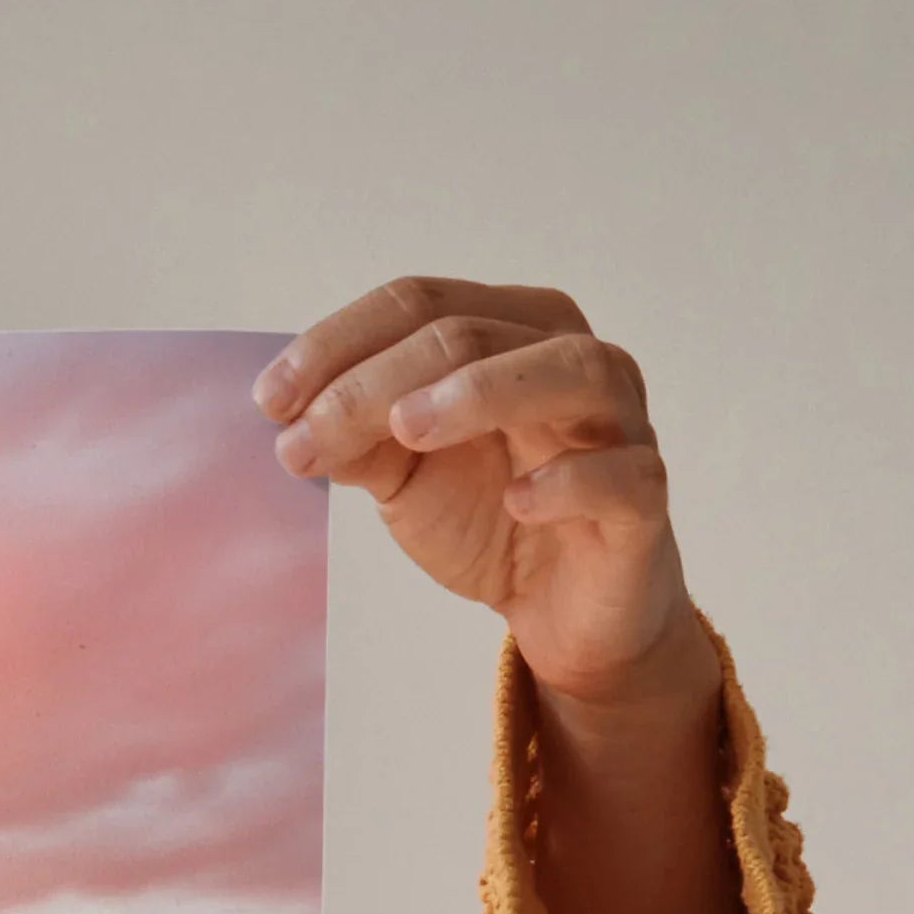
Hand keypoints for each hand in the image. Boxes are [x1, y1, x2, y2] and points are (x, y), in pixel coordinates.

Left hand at [257, 278, 711, 716]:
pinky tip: (516, 500)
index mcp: (511, 333)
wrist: (561, 611)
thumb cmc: (492, 521)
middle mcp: (572, 358)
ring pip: (569, 370)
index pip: (422, 302)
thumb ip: (358, 442)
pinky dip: (570, 480)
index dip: (340, 342)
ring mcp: (619, 423)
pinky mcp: (644, 498)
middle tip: (306, 434)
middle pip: (475, 333)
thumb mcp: (406, 478)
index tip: (269, 400)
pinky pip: (622, 473)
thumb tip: (292, 421)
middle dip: (377, 380)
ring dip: (482, 391)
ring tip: (405, 427)